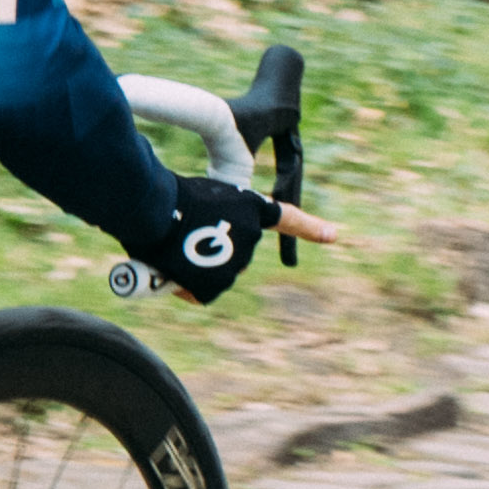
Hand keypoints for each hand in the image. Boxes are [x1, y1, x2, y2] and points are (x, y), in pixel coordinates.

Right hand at [137, 180, 343, 304]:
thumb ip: (210, 220)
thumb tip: (187, 249)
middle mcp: (253, 236)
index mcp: (252, 207)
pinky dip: (185, 287)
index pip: (287, 218)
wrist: (154, 210)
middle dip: (213, 252)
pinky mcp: (217, 286)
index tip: (333, 235)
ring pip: (216, 275)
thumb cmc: (167, 196)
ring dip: (196, 269)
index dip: (310, 228)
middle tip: (184, 238)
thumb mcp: (199, 198)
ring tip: (172, 251)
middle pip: (235, 254)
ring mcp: (237, 263)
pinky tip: (171, 272)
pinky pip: (200, 293)